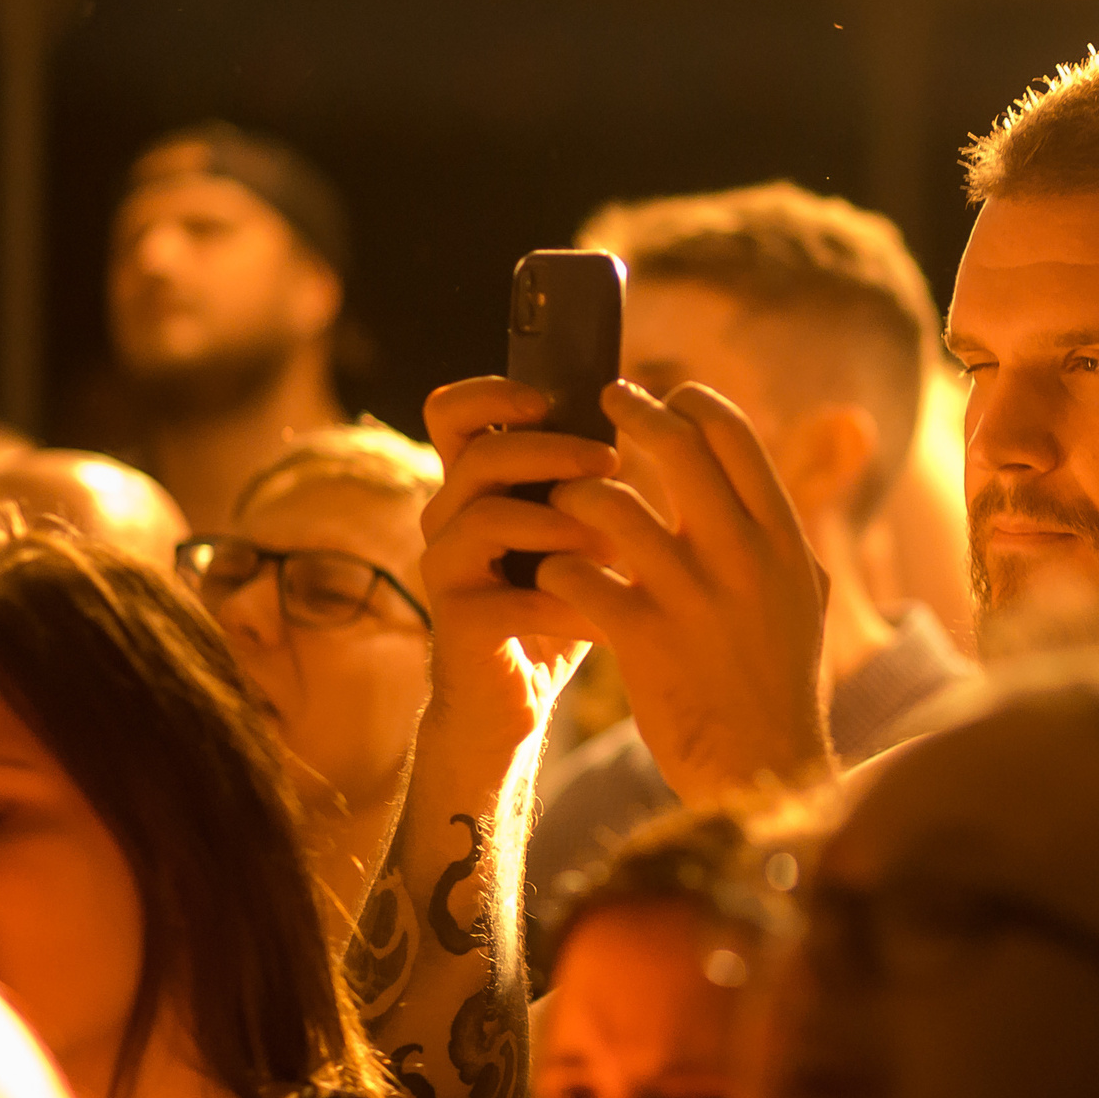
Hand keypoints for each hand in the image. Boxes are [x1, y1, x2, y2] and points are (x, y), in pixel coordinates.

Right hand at [417, 376, 613, 743]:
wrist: (510, 703)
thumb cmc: (553, 606)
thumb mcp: (572, 534)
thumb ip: (586, 483)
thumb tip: (654, 420)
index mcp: (472, 488)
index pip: (451, 412)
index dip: (493, 394)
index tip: (551, 399)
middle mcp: (446, 519)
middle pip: (479, 455)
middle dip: (552, 452)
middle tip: (612, 463)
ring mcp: (445, 569)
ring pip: (485, 516)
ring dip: (561, 523)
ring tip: (614, 547)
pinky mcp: (457, 622)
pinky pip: (511, 593)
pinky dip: (570, 599)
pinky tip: (610, 614)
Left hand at [541, 380, 831, 805]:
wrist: (761, 768)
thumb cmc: (779, 683)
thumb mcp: (804, 599)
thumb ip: (785, 538)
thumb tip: (763, 484)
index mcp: (783, 539)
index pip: (736, 436)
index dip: (693, 403)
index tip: (665, 396)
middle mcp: (743, 558)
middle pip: (679, 446)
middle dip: (632, 411)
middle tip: (601, 400)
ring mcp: (693, 597)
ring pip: (613, 504)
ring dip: (578, 492)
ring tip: (564, 498)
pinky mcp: (645, 640)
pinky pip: (580, 574)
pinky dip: (558, 565)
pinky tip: (554, 572)